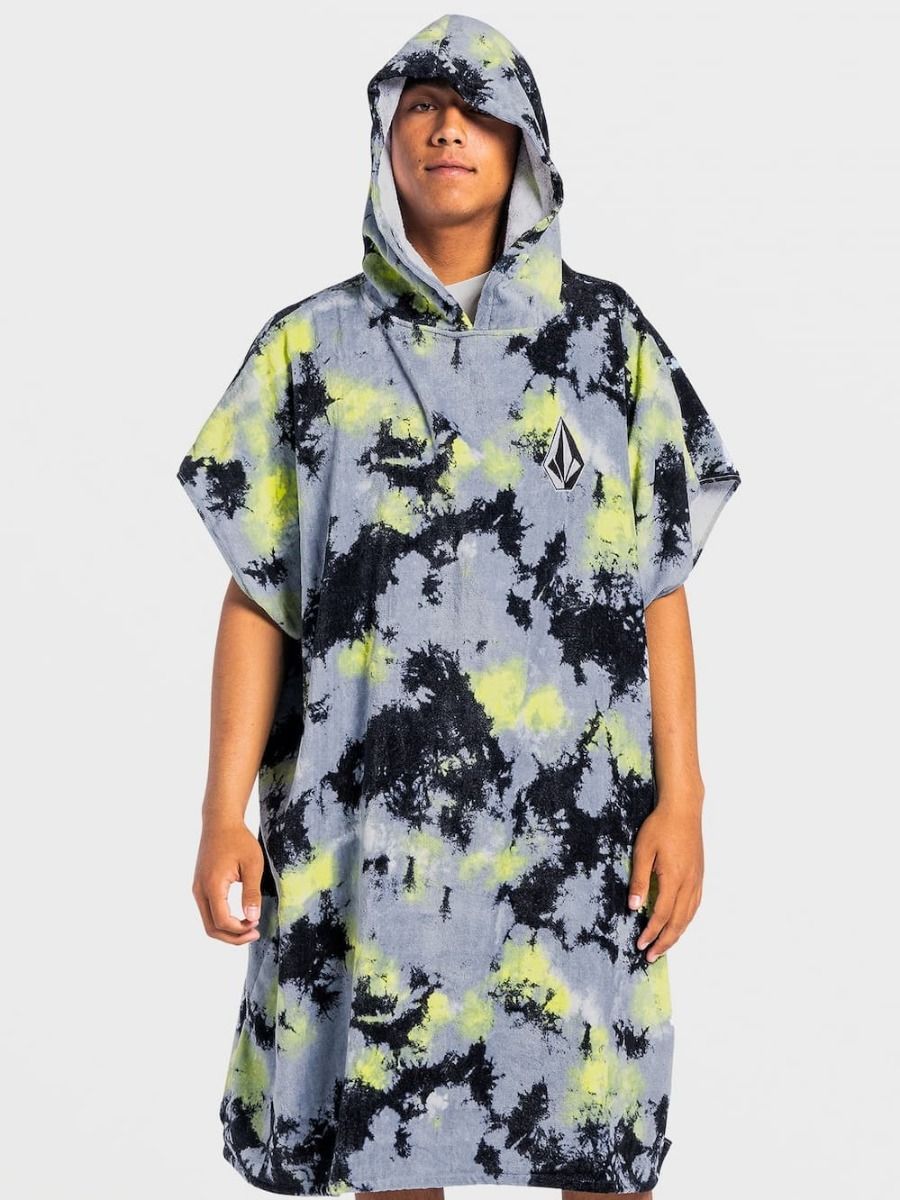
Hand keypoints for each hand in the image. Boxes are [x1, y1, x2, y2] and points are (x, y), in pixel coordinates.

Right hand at [192, 820, 264, 943]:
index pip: (221, 921)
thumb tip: (252, 918)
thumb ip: (252, 892)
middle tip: (254, 933)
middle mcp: (200, 890)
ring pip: (208, 922)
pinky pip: (208, 912)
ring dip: (228, 930)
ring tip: (249, 926)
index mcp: (212, 885)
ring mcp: (198, 889)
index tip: (256, 924)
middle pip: (211, 928)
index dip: (239, 930)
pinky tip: (240, 916)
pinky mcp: (200, 887)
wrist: (220, 823)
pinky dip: (222, 920)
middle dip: (233, 937)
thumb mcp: (253, 864)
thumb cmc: (238, 840)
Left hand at [627, 800, 703, 961]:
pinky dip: (686, 920)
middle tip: (651, 956)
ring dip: (676, 934)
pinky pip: (695, 905)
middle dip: (664, 942)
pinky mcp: (699, 875)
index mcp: (673, 879)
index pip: (661, 915)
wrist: (683, 809)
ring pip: (689, 916)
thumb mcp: (642, 851)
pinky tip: (679, 924)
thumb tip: (633, 907)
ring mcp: (697, 880)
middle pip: (678, 922)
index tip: (640, 945)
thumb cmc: (660, 826)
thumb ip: (639, 880)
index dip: (650, 932)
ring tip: (664, 946)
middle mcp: (689, 883)